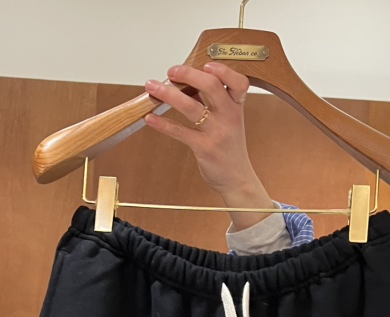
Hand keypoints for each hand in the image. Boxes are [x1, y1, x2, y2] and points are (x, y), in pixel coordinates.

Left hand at [143, 63, 273, 229]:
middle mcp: (229, 117)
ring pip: (191, 107)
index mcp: (237, 107)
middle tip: (171, 70)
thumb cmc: (230, 148)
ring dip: (168, 94)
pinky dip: (162, 124)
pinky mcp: (204, 148)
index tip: (206, 64)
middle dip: (188, 74)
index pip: (238, 82)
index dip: (223, 70)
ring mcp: (217, 133)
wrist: (237, 179)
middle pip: (211, 86)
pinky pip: (180, 132)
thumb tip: (188, 82)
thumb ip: (212, 103)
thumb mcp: (228, 122)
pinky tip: (150, 118)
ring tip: (152, 87)